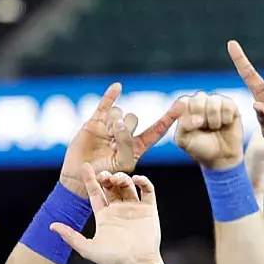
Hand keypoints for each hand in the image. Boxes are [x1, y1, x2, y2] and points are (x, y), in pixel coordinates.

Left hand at [50, 164, 163, 263]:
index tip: (85, 167)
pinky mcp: (149, 210)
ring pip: (128, 186)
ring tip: (118, 180)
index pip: (96, 192)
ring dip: (123, 178)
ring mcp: (134, 209)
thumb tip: (51, 226)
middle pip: (112, 186)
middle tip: (105, 175)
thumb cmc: (113, 259)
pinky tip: (137, 180)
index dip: (90, 179)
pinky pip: (148, 191)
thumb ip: (70, 236)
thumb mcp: (87, 248)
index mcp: (104, 216)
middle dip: (107, 177)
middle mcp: (118, 210)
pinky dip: (144, 182)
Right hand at [59, 83, 181, 197]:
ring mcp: (110, 127)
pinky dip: (111, 95)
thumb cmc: (106, 174)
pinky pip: (105, 105)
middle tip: (114, 145)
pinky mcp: (95, 122)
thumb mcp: (123, 163)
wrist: (81, 176)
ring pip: (119, 113)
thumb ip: (127, 144)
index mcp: (138, 146)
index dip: (169, 117)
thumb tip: (120, 123)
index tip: (182, 104)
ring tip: (106, 138)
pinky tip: (118, 86)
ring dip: (113, 124)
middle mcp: (126, 134)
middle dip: (124, 130)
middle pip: (133, 119)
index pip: (157, 129)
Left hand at [172, 92, 244, 169]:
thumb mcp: (184, 141)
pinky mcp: (230, 106)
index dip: (189, 113)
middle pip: (199, 98)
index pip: (184, 101)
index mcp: (185, 108)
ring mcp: (215, 103)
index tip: (194, 126)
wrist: (220, 158)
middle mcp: (200, 102)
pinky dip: (226, 118)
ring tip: (215, 127)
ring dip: (214, 118)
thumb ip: (183, 127)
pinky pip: (228, 105)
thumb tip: (198, 118)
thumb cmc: (200, 148)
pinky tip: (225, 124)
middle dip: (202, 116)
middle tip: (205, 128)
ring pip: (214, 100)